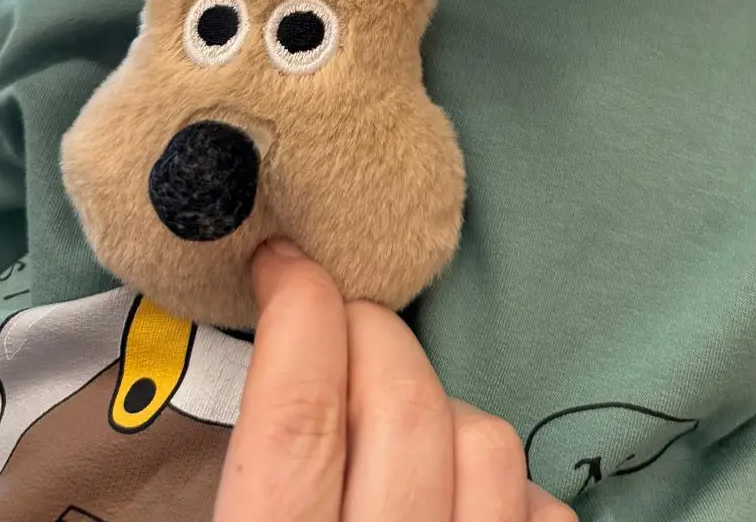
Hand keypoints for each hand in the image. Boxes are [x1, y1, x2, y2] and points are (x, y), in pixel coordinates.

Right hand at [214, 240, 575, 521]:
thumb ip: (213, 472)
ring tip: (395, 421)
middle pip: (402, 404)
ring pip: (487, 440)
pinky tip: (459, 493)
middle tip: (332, 318)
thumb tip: (234, 359)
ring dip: (441, 405)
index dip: (295, 314)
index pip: (297, 422)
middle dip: (370, 328)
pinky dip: (504, 484)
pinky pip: (542, 507)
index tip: (281, 259)